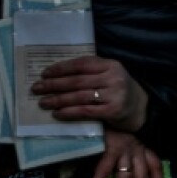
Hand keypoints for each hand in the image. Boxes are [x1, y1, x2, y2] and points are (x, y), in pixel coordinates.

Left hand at [30, 55, 148, 132]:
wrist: (140, 108)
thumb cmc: (116, 90)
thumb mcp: (108, 75)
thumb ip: (89, 72)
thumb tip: (56, 75)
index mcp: (110, 65)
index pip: (82, 64)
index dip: (61, 68)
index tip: (44, 73)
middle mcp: (113, 77)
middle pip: (77, 81)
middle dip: (54, 85)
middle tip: (36, 88)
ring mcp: (114, 94)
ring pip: (79, 96)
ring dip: (58, 99)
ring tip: (43, 102)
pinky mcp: (113, 111)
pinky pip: (85, 111)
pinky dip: (69, 112)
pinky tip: (57, 113)